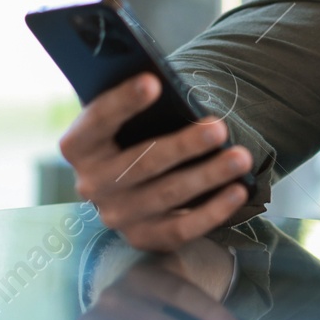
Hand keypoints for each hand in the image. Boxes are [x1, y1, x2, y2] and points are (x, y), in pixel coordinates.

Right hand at [59, 73, 252, 251]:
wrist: (132, 176)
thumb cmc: (135, 132)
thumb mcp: (128, 117)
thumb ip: (139, 104)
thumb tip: (168, 86)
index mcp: (79, 145)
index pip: (97, 121)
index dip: (123, 102)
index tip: (154, 82)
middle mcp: (91, 184)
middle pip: (141, 163)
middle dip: (184, 145)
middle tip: (219, 128)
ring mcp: (116, 215)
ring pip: (167, 194)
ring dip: (208, 175)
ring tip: (240, 157)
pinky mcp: (142, 238)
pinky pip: (181, 228)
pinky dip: (213, 210)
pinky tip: (238, 191)